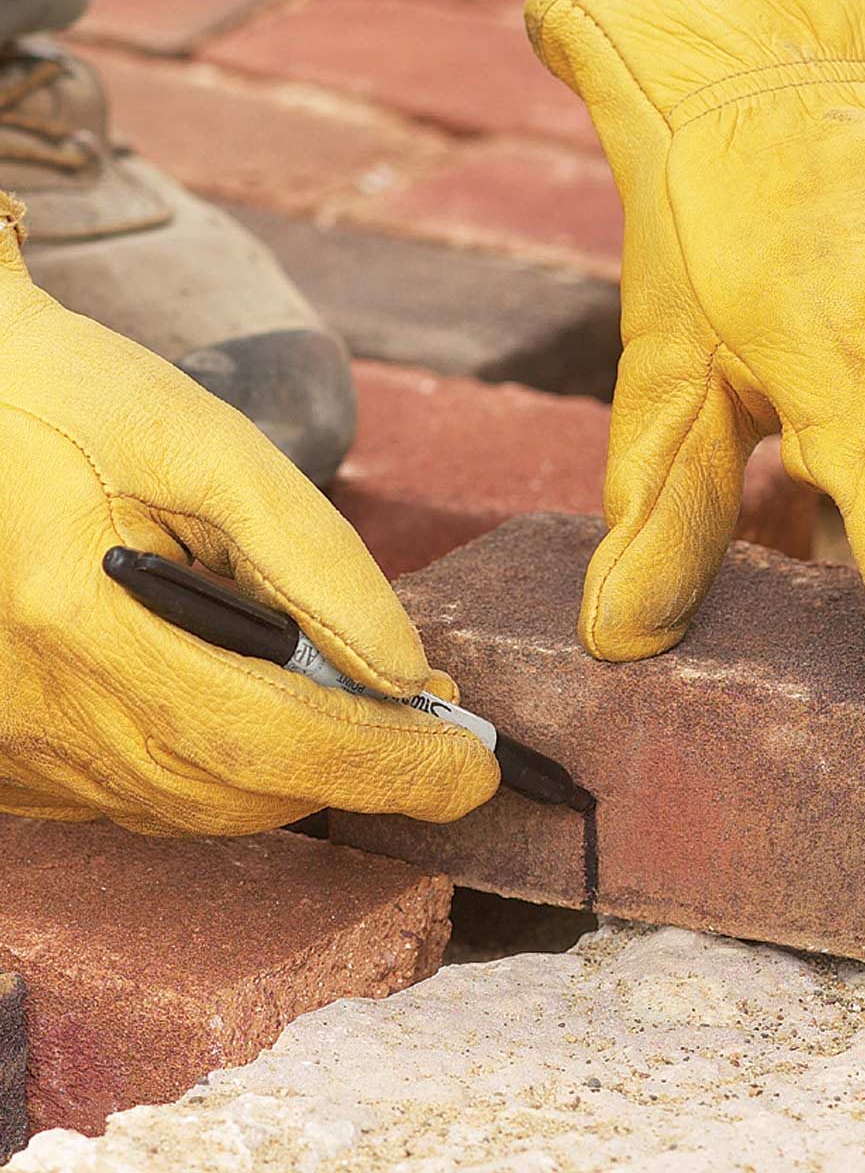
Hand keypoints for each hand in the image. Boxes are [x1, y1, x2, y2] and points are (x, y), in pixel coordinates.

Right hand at [0, 194, 497, 834]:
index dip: (386, 765)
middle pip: (237, 790)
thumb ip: (315, 562)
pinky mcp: (0, 753)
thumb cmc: (74, 402)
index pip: (270, 740)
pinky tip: (258, 714)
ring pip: (191, 807)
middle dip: (357, 772)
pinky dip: (222, 773)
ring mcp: (7, 742)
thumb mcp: (209, 449)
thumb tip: (403, 670)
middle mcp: (30, 707)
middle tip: (432, 731)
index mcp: (78, 619)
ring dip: (296, 777)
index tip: (472, 771)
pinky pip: (137, 798)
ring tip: (361, 715)